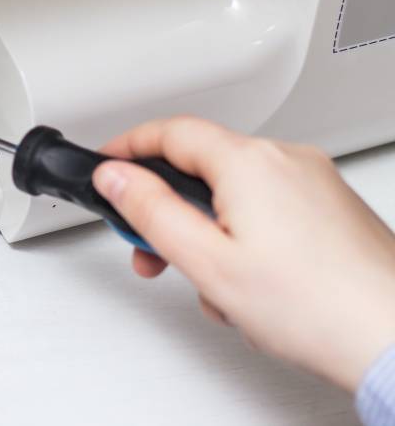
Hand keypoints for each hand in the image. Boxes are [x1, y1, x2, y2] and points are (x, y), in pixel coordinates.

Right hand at [92, 117, 394, 391]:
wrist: (394, 338)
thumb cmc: (315, 307)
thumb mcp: (206, 262)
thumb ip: (150, 212)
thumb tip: (115, 177)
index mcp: (250, 162)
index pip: (170, 132)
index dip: (128, 148)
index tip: (105, 167)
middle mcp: (287, 160)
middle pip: (202, 168)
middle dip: (168, 211)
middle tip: (149, 251)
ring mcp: (315, 183)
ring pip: (235, 194)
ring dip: (209, 235)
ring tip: (214, 288)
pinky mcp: (332, 209)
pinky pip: (269, 210)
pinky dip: (246, 239)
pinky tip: (252, 288)